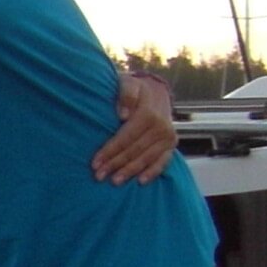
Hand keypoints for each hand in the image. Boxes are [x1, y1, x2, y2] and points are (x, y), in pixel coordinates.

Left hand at [92, 70, 175, 184]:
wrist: (155, 92)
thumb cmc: (135, 90)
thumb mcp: (128, 84)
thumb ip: (126, 94)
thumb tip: (123, 115)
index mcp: (149, 114)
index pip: (125, 137)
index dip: (110, 151)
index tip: (95, 163)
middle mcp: (161, 127)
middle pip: (134, 150)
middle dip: (115, 164)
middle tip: (99, 176)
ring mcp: (168, 137)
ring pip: (146, 158)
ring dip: (130, 171)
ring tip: (114, 181)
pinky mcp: (171, 144)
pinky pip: (163, 161)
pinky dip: (153, 172)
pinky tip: (141, 182)